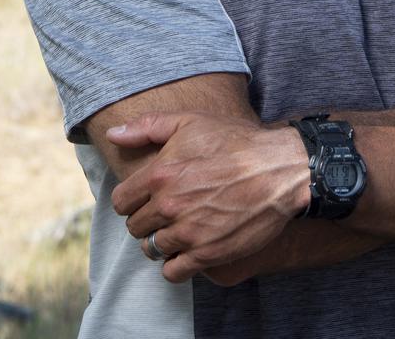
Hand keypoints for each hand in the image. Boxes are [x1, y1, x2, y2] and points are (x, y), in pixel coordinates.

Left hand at [108, 111, 309, 282]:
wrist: (280, 169)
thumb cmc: (236, 142)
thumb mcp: (191, 122)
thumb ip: (147, 127)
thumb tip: (113, 134)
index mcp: (160, 174)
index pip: (121, 202)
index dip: (133, 199)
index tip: (148, 197)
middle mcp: (169, 206)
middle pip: (136, 227)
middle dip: (148, 219)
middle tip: (169, 211)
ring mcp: (188, 233)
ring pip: (151, 249)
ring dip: (161, 241)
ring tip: (179, 229)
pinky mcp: (208, 254)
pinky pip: (173, 272)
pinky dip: (177, 263)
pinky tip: (189, 248)